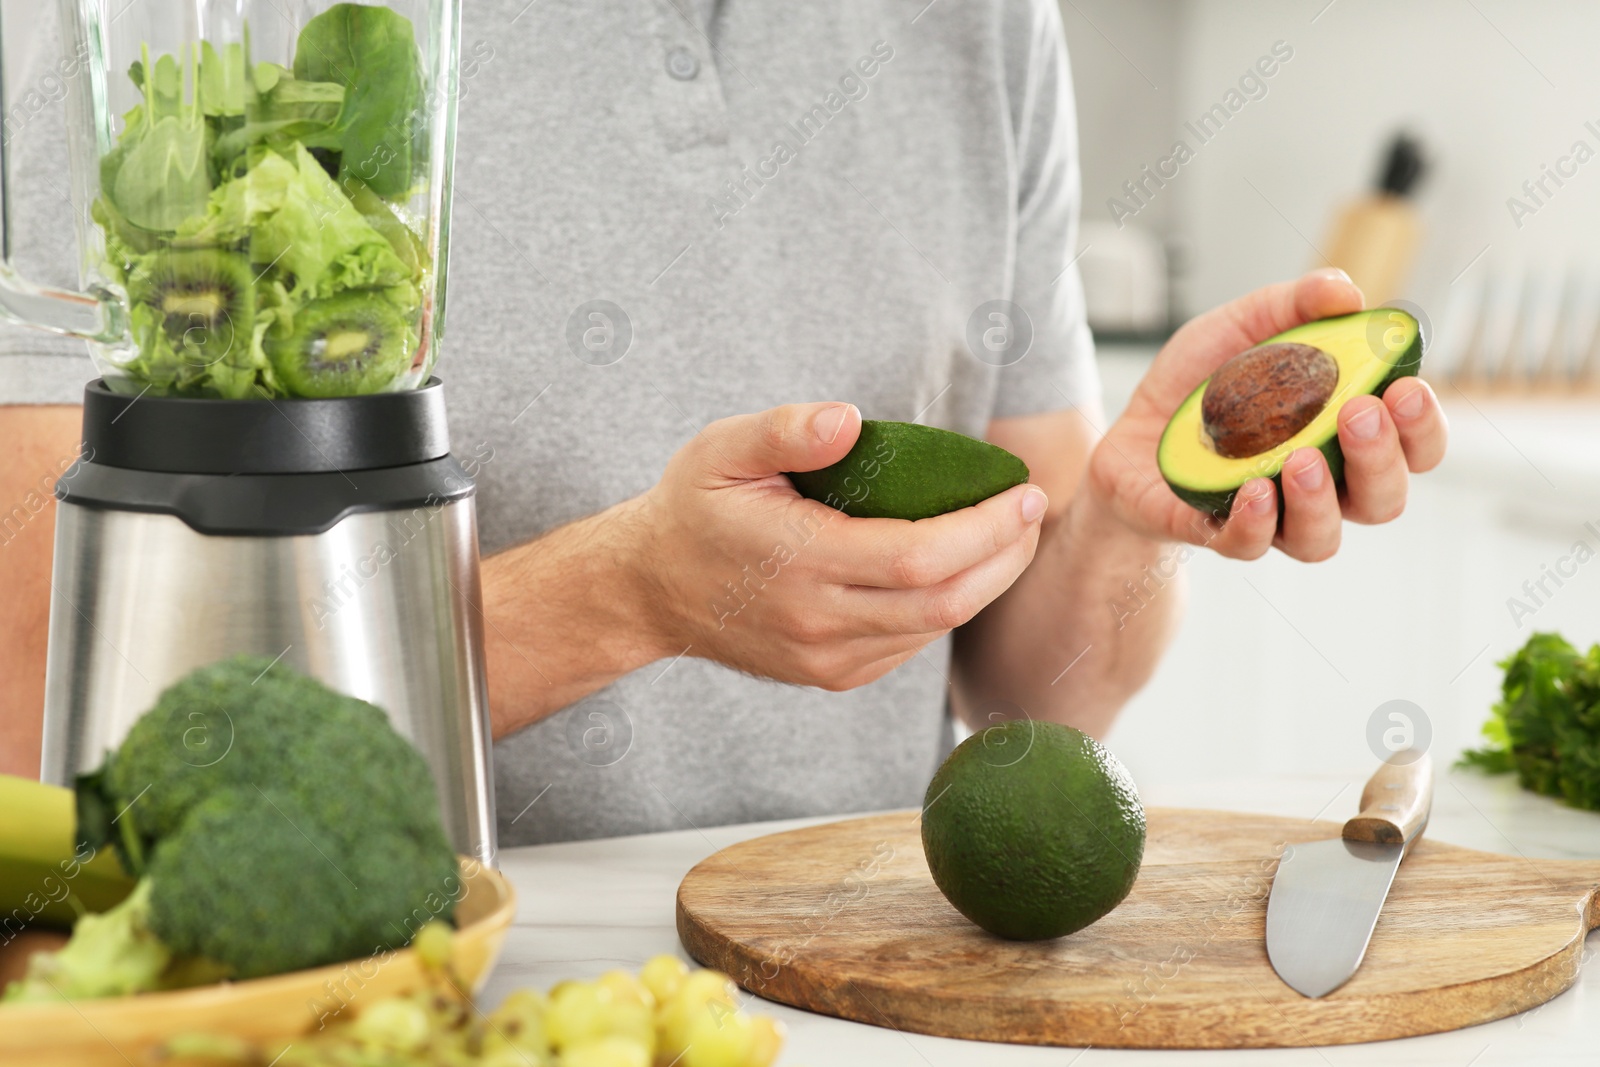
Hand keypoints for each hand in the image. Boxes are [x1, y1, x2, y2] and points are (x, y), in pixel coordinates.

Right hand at [625, 402, 1048, 689]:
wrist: (651, 590)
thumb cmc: (694, 508)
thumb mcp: (723, 450)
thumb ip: (785, 431)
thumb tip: (848, 420)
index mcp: (800, 562)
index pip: (921, 556)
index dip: (986, 528)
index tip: (1023, 492)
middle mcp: (819, 622)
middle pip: (945, 601)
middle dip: (1005, 557)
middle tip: (1031, 512)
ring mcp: (826, 658)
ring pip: (933, 629)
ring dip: (985, 584)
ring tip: (1009, 535)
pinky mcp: (831, 675)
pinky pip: (908, 646)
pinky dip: (946, 607)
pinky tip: (958, 570)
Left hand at [1087, 269, 1448, 560]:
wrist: (1131, 431)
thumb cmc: (1204, 385)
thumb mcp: (1241, 327)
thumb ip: (1293, 304)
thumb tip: (1344, 291)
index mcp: (1345, 437)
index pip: (1413, 447)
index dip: (1422, 427)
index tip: (1407, 389)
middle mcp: (1323, 488)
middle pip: (1382, 499)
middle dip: (1381, 459)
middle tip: (1359, 414)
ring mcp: (1273, 518)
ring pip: (1322, 537)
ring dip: (1320, 500)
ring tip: (1301, 458)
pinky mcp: (1216, 532)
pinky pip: (1249, 544)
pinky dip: (1257, 521)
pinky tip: (1254, 489)